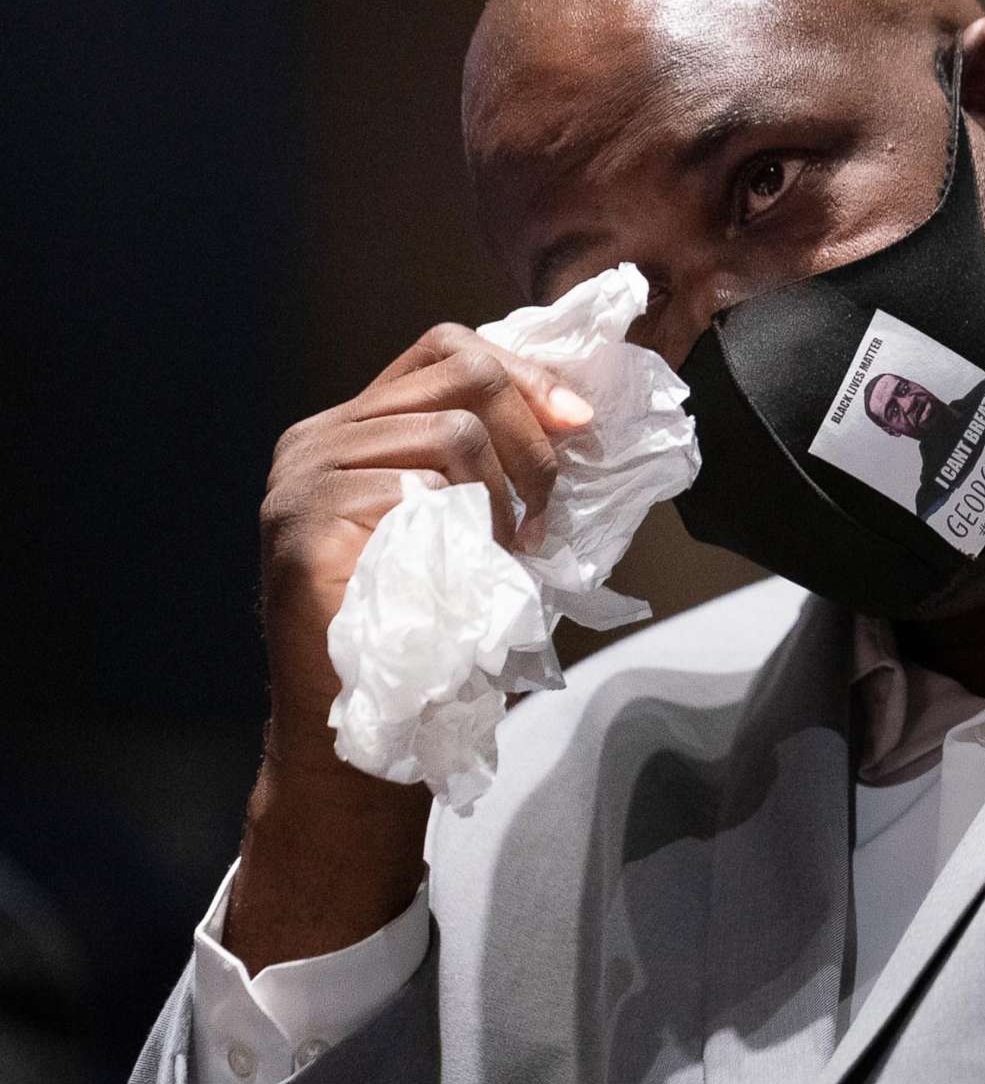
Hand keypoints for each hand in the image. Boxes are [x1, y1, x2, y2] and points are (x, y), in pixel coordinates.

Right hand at [227, 325, 591, 972]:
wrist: (368, 734)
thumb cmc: (434, 633)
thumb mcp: (475, 527)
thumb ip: (502, 464)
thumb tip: (584, 415)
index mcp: (355, 427)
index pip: (449, 349)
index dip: (527, 376)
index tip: (581, 427)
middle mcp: (317, 440)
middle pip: (460, 374)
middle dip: (531, 438)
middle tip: (544, 513)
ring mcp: (302, 482)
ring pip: (450, 432)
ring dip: (506, 494)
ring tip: (508, 551)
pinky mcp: (302, 530)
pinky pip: (413, 490)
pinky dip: (465, 527)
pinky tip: (472, 568)